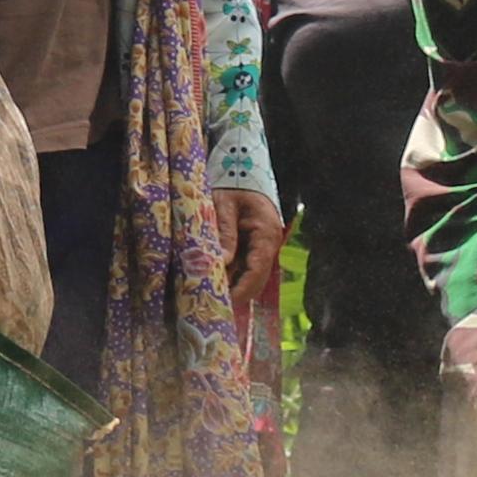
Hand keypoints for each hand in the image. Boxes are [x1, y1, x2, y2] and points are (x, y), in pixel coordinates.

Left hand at [209, 188, 286, 321]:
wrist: (240, 169)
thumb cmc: (233, 184)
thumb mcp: (223, 205)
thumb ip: (224, 233)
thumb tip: (221, 263)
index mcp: (265, 234)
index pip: (257, 270)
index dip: (242, 290)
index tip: (224, 303)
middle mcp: (268, 244)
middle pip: (256, 280)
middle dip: (236, 295)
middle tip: (212, 307)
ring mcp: (260, 247)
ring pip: (248, 277)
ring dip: (232, 287)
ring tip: (209, 298)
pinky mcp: (251, 247)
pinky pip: (242, 268)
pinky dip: (230, 277)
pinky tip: (211, 283)